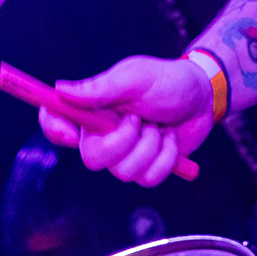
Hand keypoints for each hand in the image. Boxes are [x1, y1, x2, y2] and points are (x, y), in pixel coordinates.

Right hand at [37, 55, 214, 187]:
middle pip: (91, 158)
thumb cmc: (167, 80)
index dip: (53, 128)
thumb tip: (60, 90)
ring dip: (150, 146)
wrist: (203, 96)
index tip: (69, 132)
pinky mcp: (146, 167)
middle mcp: (103, 133)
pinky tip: (170, 138)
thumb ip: (100, 87)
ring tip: (159, 125)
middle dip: (120, 144)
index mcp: (94, 109)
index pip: (57, 121)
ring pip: (124, 172)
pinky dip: (166, 157)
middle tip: (138, 120)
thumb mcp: (135, 77)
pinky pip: (148, 178)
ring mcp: (125, 153)